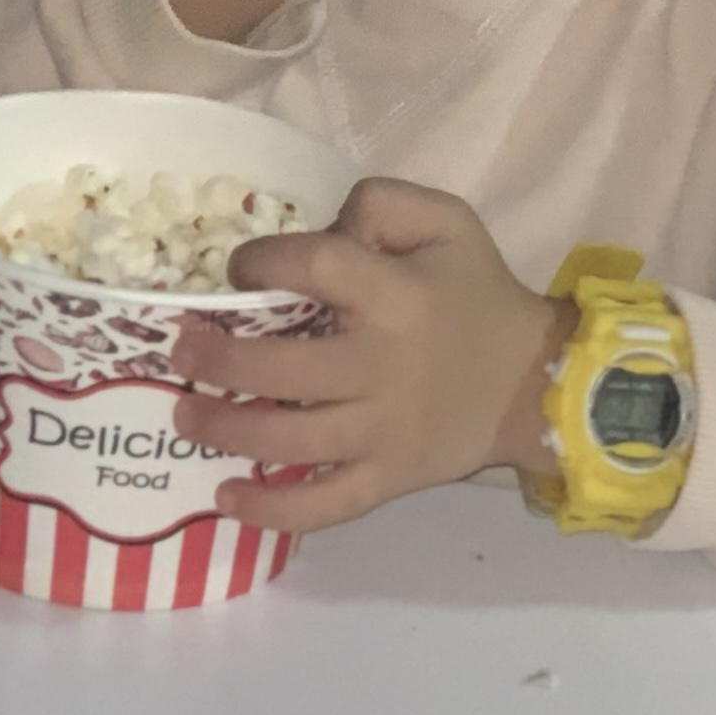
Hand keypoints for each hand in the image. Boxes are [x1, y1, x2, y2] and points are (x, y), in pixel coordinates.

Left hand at [167, 178, 562, 536]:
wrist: (534, 381)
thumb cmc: (477, 295)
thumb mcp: (447, 222)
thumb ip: (384, 204)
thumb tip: (327, 225)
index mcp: (394, 295)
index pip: (312, 268)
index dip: (261, 263)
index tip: (240, 268)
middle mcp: (381, 365)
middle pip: (281, 370)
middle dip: (217, 361)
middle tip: (180, 351)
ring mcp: (382, 431)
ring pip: (290, 440)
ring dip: (225, 431)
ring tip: (184, 415)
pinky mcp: (388, 479)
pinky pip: (326, 504)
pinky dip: (273, 510)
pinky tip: (227, 499)